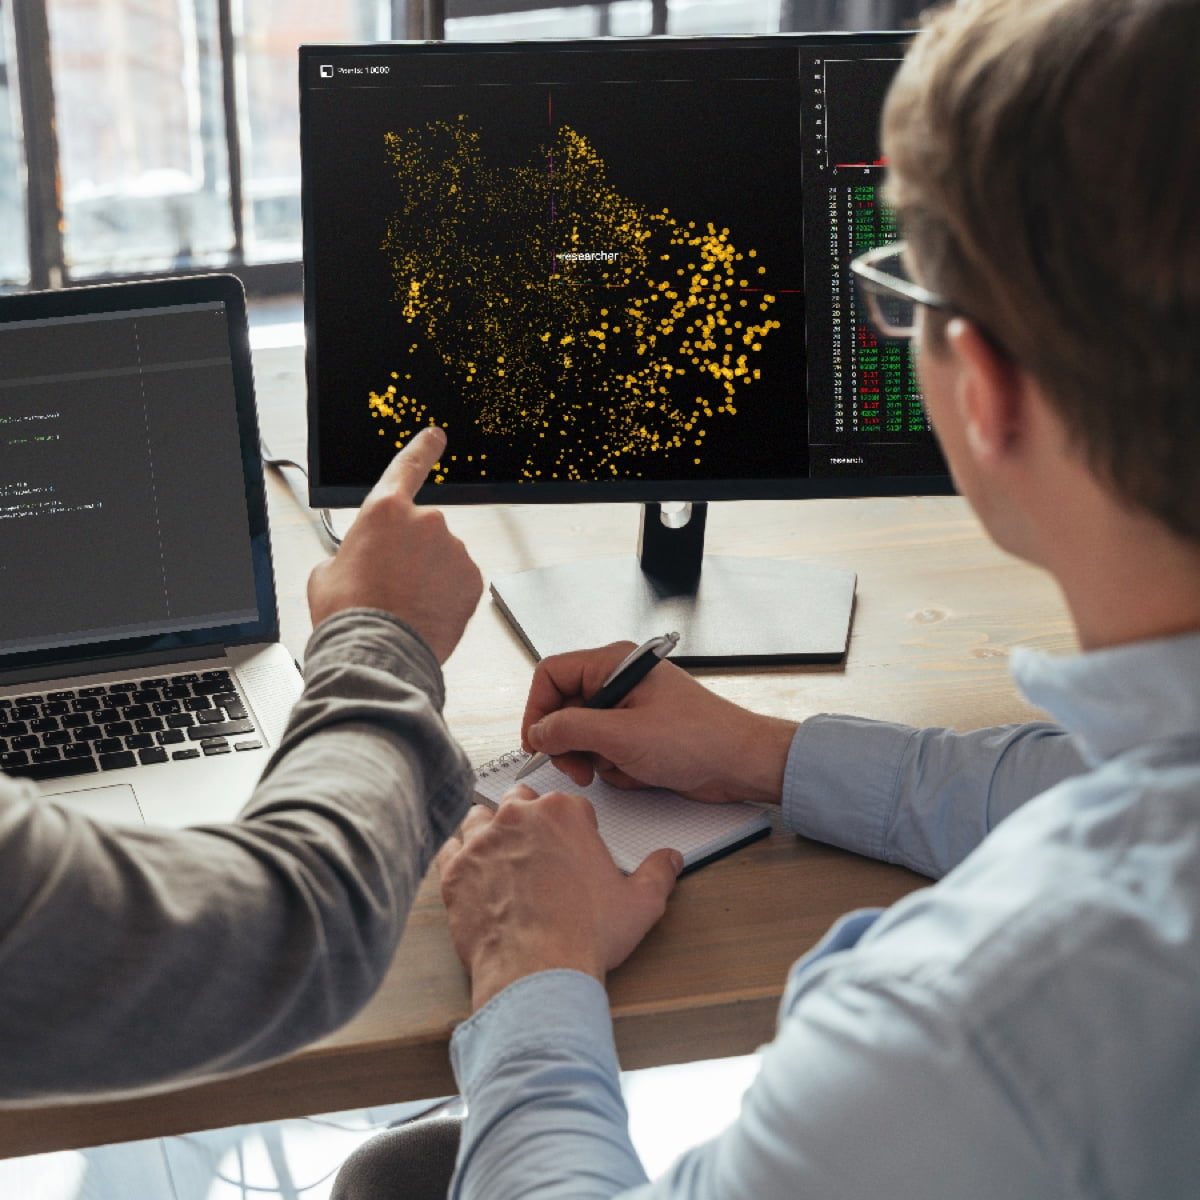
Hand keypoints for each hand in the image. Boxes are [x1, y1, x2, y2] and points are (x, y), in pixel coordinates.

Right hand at [307, 427, 482, 662]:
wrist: (379, 652)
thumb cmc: (350, 614)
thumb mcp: (328, 572)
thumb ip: (352, 551)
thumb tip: (361, 559)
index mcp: (384, 511)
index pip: (408, 467)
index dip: (423, 449)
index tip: (435, 436)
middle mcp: (425, 521)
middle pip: (421, 530)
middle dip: (410, 553)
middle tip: (389, 585)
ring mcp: (453, 549)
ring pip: (442, 558)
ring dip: (428, 576)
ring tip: (405, 605)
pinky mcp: (472, 577)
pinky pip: (459, 580)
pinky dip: (446, 594)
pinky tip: (426, 611)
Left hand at [435, 787, 681, 1010]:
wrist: (537, 973)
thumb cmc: (586, 936)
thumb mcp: (640, 904)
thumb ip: (659, 873)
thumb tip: (671, 859)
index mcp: (564, 813)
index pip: (568, 804)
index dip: (574, 827)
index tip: (574, 848)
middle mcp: (518, 817)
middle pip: (520, 799)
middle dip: (529, 818)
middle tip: (538, 849)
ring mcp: (481, 841)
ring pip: (479, 816)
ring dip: (490, 830)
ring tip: (502, 856)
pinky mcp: (454, 870)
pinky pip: (448, 847)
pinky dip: (458, 856)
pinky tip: (471, 872)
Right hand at [521, 643, 795, 804]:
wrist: (741, 764)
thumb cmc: (698, 738)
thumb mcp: (623, 735)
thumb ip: (570, 729)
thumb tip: (538, 732)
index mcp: (614, 663)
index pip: (552, 674)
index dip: (537, 709)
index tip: (537, 743)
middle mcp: (618, 681)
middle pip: (563, 708)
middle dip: (568, 743)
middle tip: (577, 768)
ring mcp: (628, 710)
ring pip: (582, 735)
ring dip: (594, 759)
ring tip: (620, 768)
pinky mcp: (638, 735)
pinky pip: (605, 752)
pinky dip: (615, 768)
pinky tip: (640, 773)